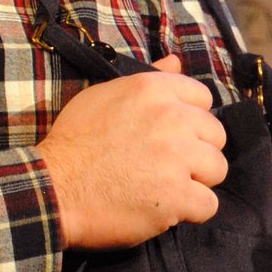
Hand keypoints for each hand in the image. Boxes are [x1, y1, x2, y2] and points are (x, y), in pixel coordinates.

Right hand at [35, 57, 225, 249]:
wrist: (53, 189)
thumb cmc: (74, 143)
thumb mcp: (104, 95)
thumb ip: (148, 78)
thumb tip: (175, 60)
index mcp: (153, 90)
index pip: (203, 98)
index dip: (190, 119)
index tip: (170, 135)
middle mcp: (171, 119)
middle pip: (215, 135)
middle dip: (197, 151)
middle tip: (166, 165)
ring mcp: (176, 158)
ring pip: (217, 169)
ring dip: (197, 181)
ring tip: (166, 187)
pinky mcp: (176, 196)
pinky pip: (209, 205)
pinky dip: (191, 211)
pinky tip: (166, 208)